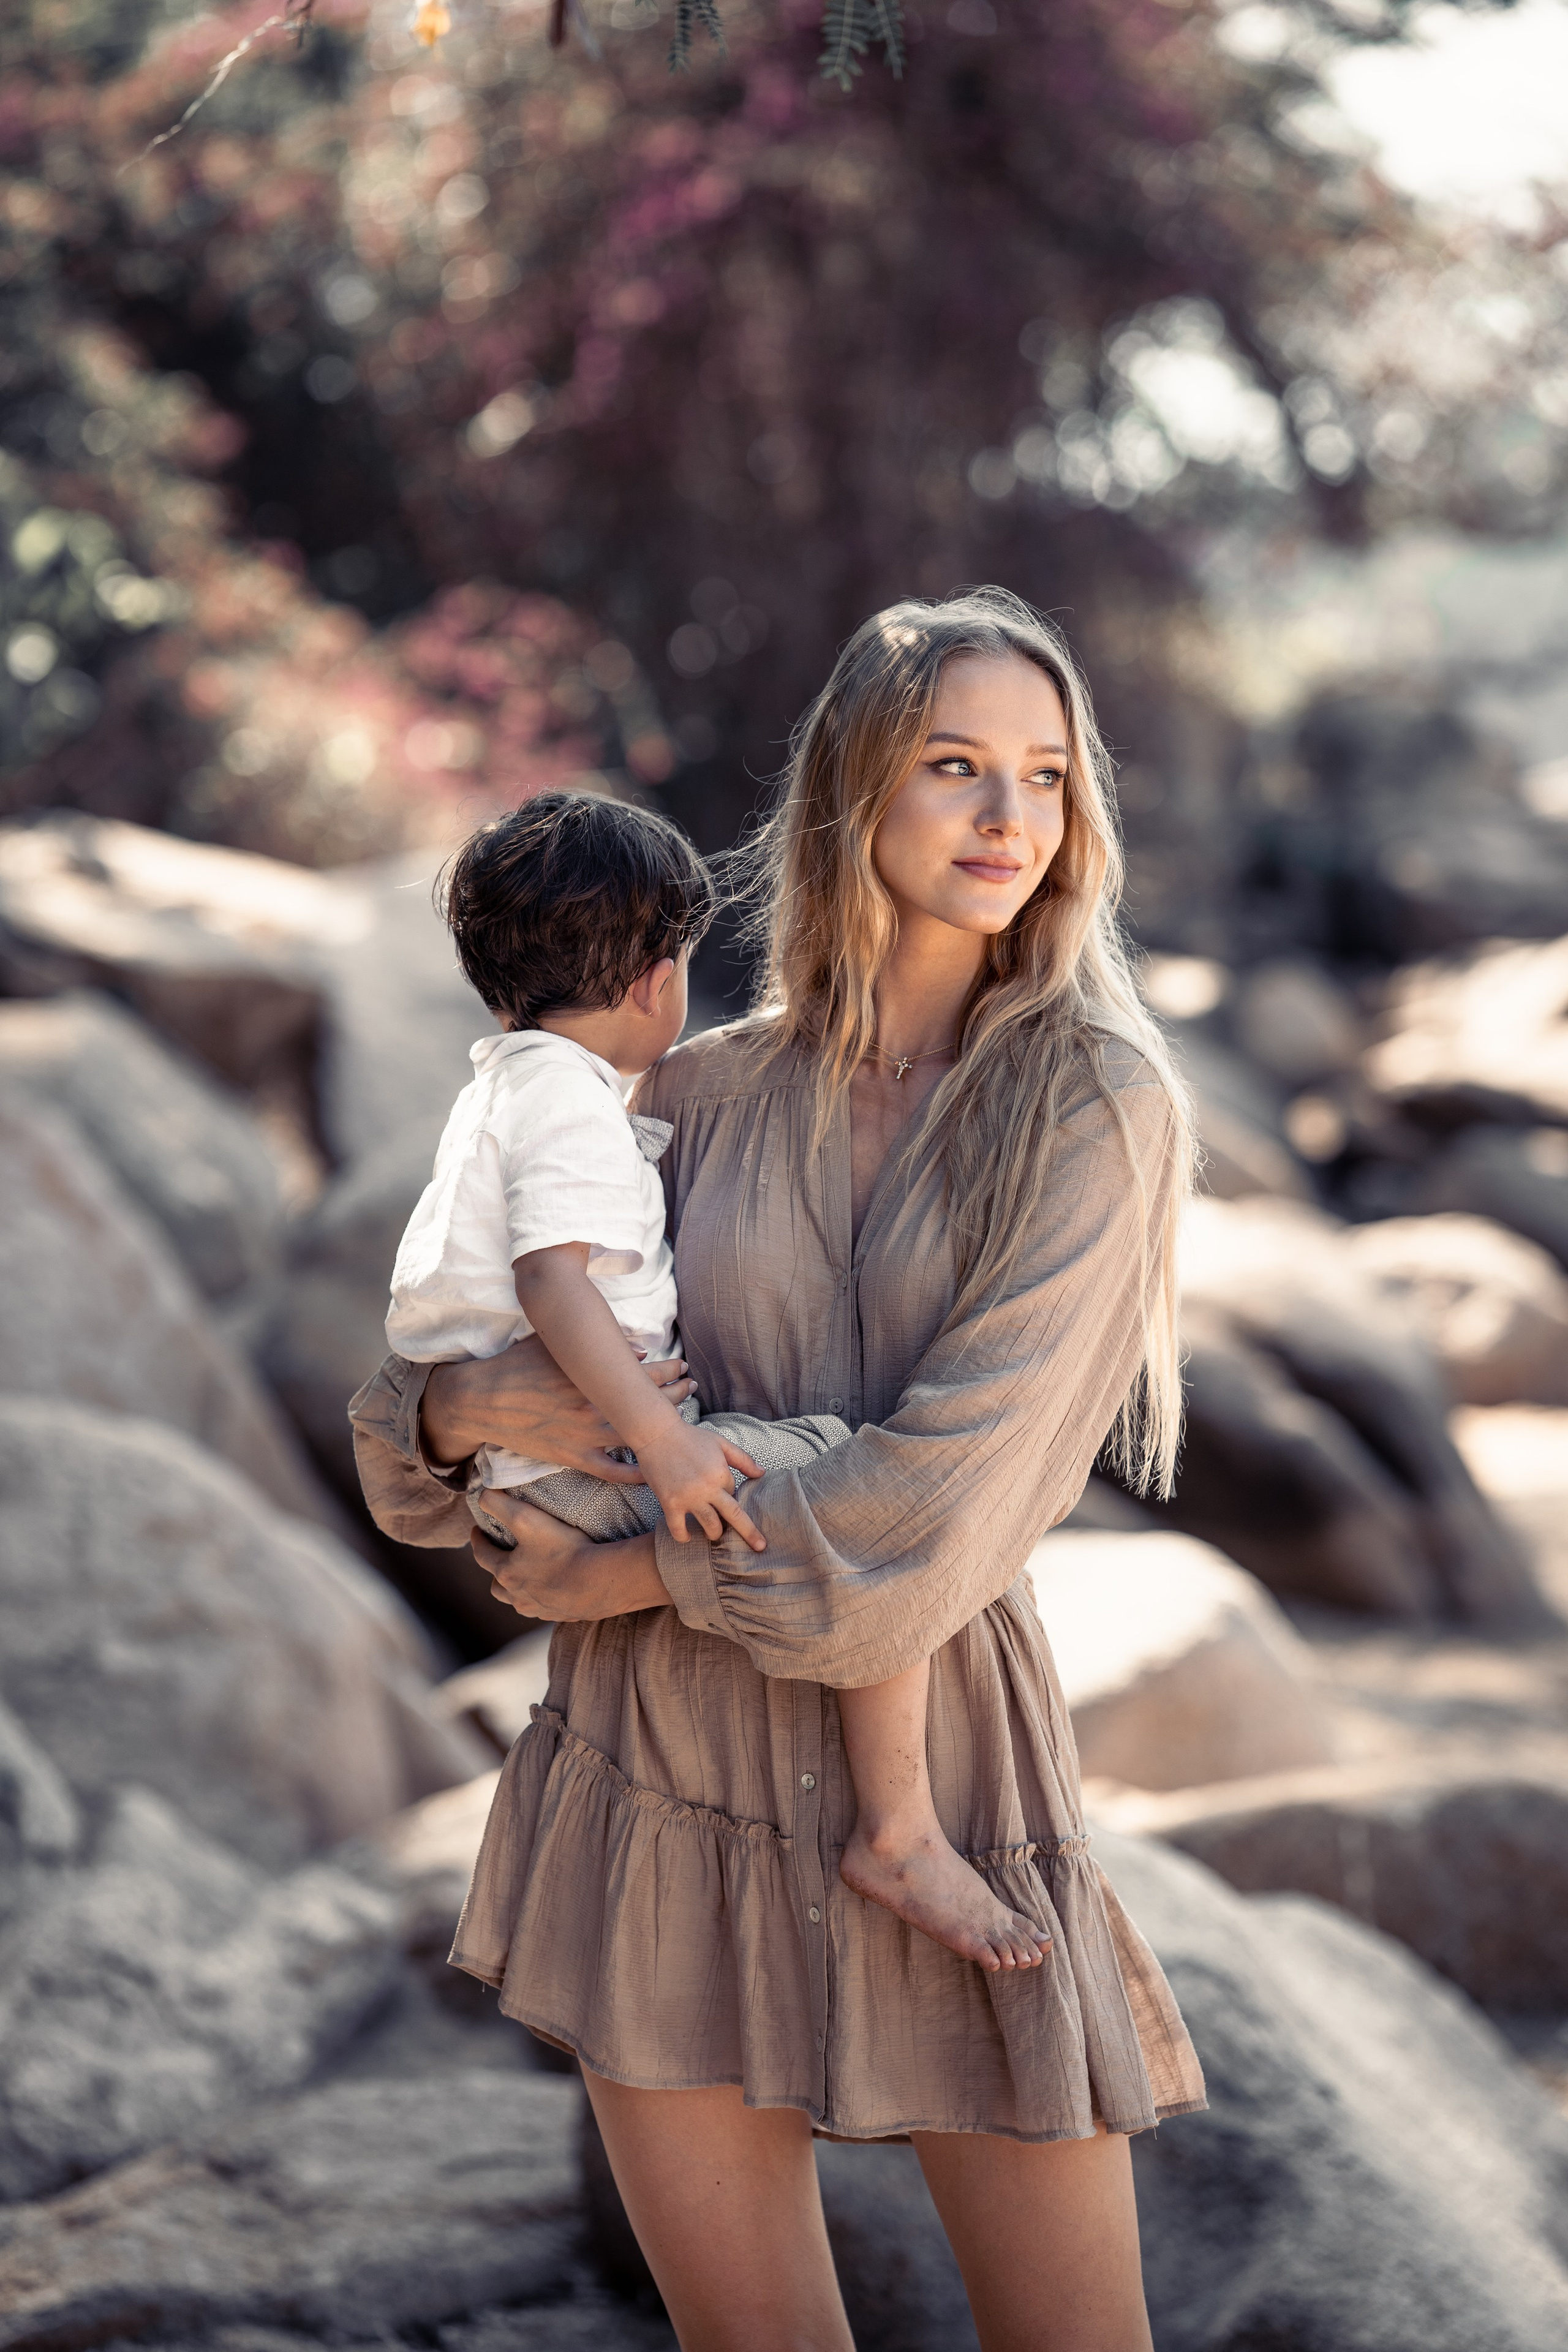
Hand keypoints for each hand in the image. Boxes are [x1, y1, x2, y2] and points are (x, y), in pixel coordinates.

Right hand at [420, 1334, 695, 1476]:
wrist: (482, 1400)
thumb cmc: (516, 1365)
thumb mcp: (553, 1344)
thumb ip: (594, 1345)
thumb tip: (640, 1351)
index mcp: (591, 1377)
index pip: (644, 1375)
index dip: (671, 1371)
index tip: (684, 1367)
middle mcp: (594, 1407)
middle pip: (647, 1405)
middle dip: (676, 1395)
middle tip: (690, 1389)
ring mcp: (585, 1436)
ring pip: (637, 1437)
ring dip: (663, 1431)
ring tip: (682, 1426)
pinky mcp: (572, 1458)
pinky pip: (613, 1472)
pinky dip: (636, 1474)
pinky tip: (655, 1473)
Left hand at [473, 1491, 671, 1619]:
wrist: (602, 1582)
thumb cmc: (564, 1550)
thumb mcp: (526, 1518)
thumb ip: (499, 1504)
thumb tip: (483, 1495)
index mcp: (507, 1574)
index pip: (482, 1556)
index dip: (478, 1540)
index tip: (477, 1530)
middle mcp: (519, 1597)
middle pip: (497, 1588)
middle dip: (496, 1572)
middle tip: (503, 1558)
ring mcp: (541, 1610)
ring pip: (521, 1602)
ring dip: (520, 1590)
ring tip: (530, 1576)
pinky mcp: (564, 1615)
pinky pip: (547, 1609)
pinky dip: (546, 1598)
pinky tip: (557, 1588)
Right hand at [636, 1423, 765, 1550]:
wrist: (657, 1434)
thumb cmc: (690, 1437)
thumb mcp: (721, 1443)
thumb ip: (743, 1459)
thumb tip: (762, 1474)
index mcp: (721, 1473)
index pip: (734, 1493)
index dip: (729, 1495)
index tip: (723, 1495)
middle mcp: (708, 1488)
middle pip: (734, 1517)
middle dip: (749, 1533)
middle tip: (759, 1545)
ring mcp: (688, 1498)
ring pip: (710, 1527)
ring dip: (715, 1534)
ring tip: (713, 1535)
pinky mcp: (670, 1503)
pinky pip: (679, 1529)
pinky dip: (684, 1537)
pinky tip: (687, 1537)